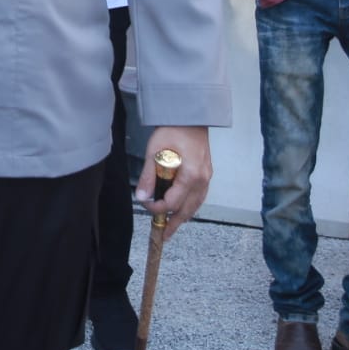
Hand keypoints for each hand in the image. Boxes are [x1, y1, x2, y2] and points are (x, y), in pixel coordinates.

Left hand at [136, 125, 210, 241]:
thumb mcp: (155, 151)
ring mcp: (206, 176)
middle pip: (188, 209)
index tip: (145, 204)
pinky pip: (199, 196)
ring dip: (183, 216)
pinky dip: (190, 205)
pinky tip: (181, 209)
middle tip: (162, 235)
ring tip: (171, 227)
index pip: (172, 202)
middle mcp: (202, 179)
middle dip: (173, 223)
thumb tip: (142, 197)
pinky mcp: (206, 172)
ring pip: (196, 205)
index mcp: (190, 175)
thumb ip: (148, 176)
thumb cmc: (172, 130)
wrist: (189, 115)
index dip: (157, 208)